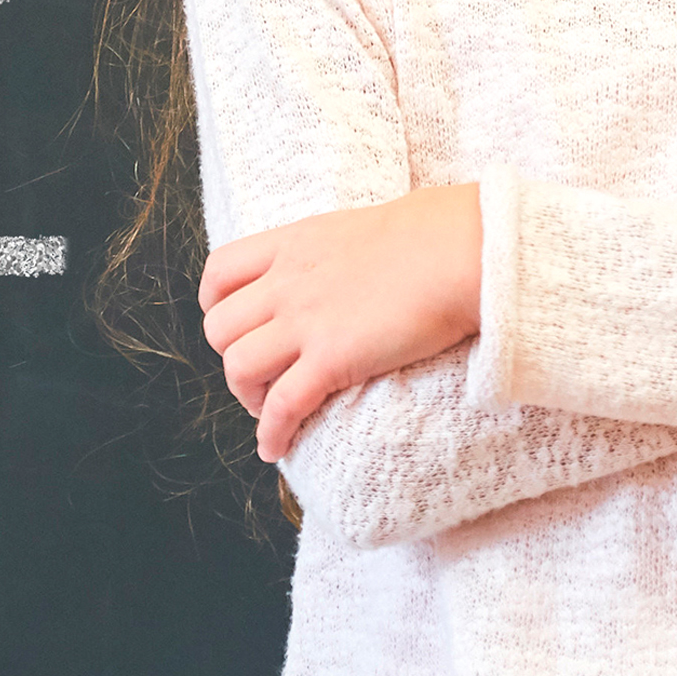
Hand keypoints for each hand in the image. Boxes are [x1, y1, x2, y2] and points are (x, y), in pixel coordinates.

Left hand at [200, 182, 482, 462]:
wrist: (461, 251)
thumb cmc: (433, 233)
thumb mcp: (361, 227)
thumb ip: (334, 250)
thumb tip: (348, 265)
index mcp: (293, 244)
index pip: (219, 273)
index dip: (216, 305)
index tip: (236, 325)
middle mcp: (287, 282)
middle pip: (220, 328)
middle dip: (232, 356)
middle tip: (262, 375)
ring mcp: (306, 321)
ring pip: (238, 367)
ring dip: (248, 396)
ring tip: (270, 410)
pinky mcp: (331, 359)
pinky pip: (281, 406)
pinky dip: (271, 433)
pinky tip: (276, 448)